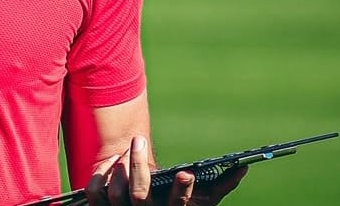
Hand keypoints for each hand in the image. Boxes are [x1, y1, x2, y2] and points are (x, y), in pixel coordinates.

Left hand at [87, 136, 246, 205]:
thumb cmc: (173, 205)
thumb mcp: (199, 200)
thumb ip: (220, 186)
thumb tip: (242, 168)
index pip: (178, 205)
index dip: (182, 191)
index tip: (186, 173)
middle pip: (139, 195)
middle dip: (138, 166)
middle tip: (139, 140)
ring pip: (117, 194)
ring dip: (120, 168)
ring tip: (127, 150)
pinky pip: (96, 192)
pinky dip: (101, 174)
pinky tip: (112, 160)